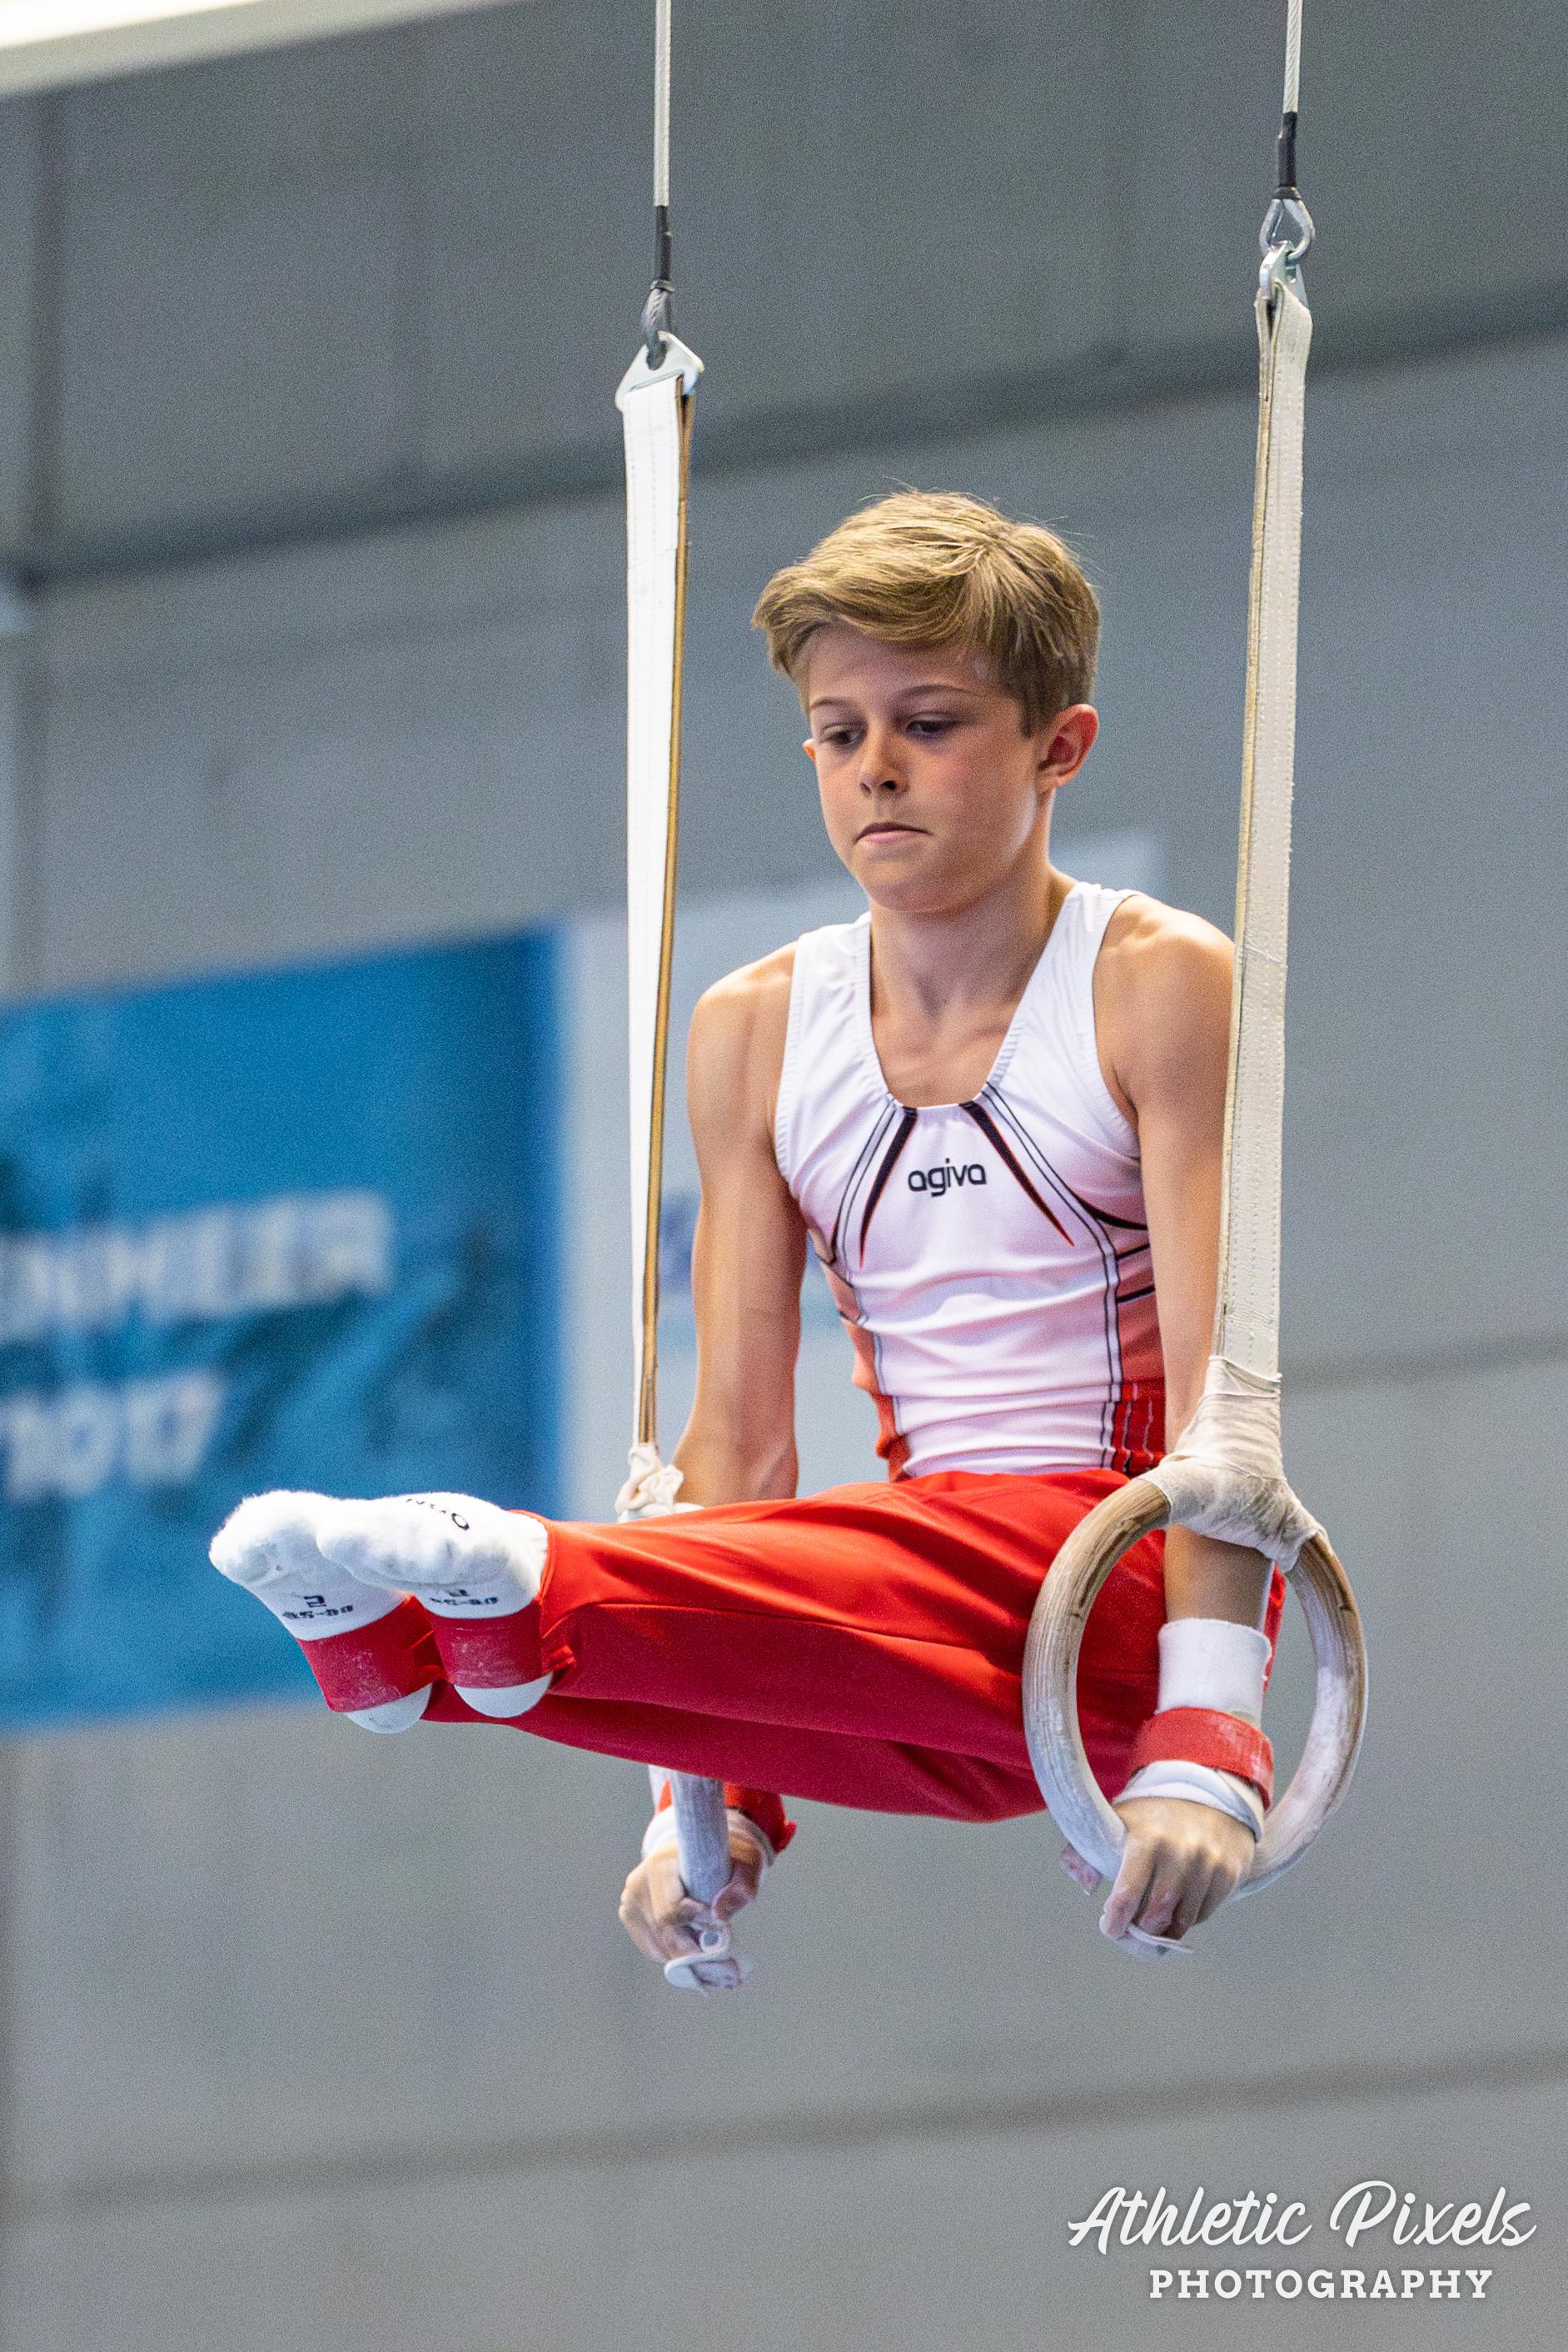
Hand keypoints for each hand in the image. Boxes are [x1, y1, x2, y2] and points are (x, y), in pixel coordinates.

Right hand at [618, 1820, 767, 1989]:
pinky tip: (699, 1956)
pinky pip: (654, 1949)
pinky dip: (676, 1957)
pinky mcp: (631, 1916)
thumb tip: (719, 1917)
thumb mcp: (745, 1863)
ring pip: (659, 1948)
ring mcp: (631, 1901)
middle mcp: (639, 1883)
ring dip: (689, 1962)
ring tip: (720, 1966)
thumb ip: (740, 1888)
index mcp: (661, 1865)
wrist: (698, 1848)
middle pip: (666, 1934)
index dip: (697, 1927)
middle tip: (730, 1971)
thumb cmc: (724, 1856)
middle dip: (699, 1956)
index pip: (671, 1910)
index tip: (725, 1937)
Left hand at [1059, 1795, 1254, 1955]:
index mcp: (1147, 1839)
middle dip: (1140, 1929)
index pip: (1128, 1893)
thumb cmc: (1154, 1819)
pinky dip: (1187, 1918)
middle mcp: (1181, 1851)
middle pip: (1157, 1915)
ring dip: (1164, 1929)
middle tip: (1131, 1929)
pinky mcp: (1228, 1874)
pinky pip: (1203, 1914)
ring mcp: (1208, 1864)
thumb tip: (1087, 1883)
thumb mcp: (1116, 1822)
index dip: (1116, 1920)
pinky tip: (1176, 1906)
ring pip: (1183, 1921)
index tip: (1110, 1928)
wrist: (1209, 1799)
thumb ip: (1085, 1851)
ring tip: (1151, 1922)